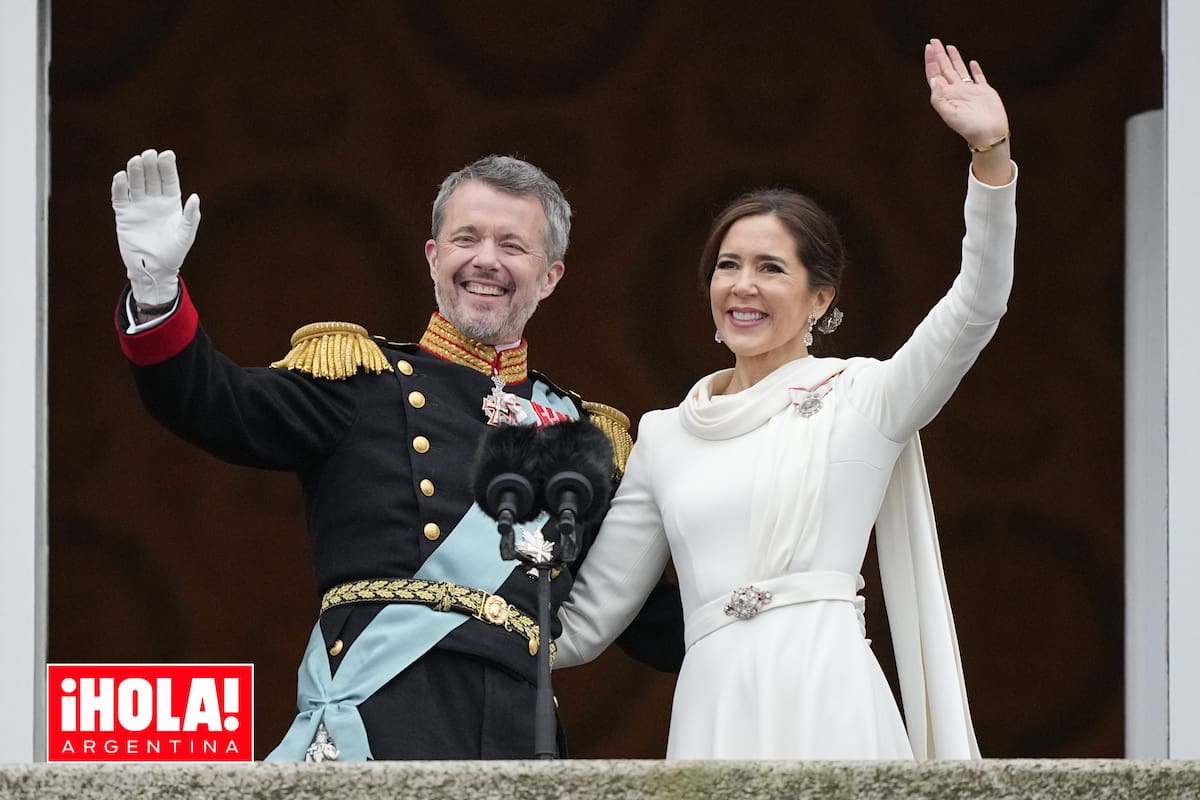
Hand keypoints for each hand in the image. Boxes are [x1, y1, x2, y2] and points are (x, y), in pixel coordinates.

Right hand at [111, 149, 200, 305]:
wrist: (154, 269)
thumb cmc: (174, 253)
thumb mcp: (185, 236)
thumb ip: (190, 217)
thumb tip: (195, 197)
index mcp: (171, 203)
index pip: (169, 180)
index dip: (168, 167)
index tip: (167, 154)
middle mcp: (154, 201)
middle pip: (151, 178)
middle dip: (150, 165)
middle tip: (149, 154)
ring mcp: (138, 206)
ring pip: (136, 184)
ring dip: (135, 172)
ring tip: (136, 161)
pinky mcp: (124, 214)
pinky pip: (120, 197)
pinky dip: (119, 187)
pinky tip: (121, 177)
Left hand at [924, 39, 1009, 152]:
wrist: (989, 134)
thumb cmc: (969, 126)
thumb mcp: (949, 114)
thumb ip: (939, 98)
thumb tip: (934, 80)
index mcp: (947, 95)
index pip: (936, 74)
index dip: (931, 61)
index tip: (929, 48)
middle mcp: (957, 91)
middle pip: (945, 69)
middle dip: (939, 55)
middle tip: (934, 41)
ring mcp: (970, 91)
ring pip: (960, 70)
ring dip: (954, 58)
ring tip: (948, 47)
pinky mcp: (985, 92)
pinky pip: (978, 77)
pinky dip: (974, 70)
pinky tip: (971, 63)